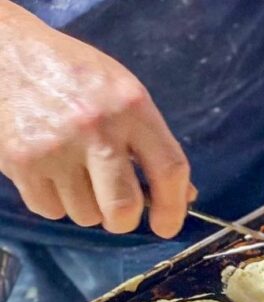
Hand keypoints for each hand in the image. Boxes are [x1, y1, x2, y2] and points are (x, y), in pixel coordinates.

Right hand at [0, 5, 191, 236]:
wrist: (4, 50)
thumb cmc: (75, 78)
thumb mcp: (124, 95)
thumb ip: (154, 145)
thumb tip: (184, 198)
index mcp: (131, 106)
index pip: (170, 170)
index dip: (173, 209)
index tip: (166, 227)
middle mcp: (95, 127)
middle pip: (124, 209)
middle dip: (124, 220)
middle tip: (118, 212)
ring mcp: (55, 146)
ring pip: (86, 215)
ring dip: (86, 206)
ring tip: (75, 172)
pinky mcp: (21, 162)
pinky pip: (52, 210)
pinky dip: (55, 201)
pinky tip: (50, 170)